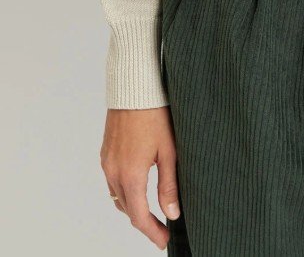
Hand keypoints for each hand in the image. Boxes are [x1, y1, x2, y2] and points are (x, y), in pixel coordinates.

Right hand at [100, 107, 178, 249]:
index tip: (164, 240)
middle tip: (161, 229)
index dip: (151, 231)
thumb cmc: (156, 114)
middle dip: (143, 222)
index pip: (138, 215)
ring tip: (151, 212)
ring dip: (133, 207)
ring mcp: (107, 162)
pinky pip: (112, 181)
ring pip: (117, 196)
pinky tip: (137, 188)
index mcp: (131, 174)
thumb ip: (169, 185)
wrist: (135, 88)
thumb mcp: (169, 150)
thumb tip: (172, 213)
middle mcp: (114, 171)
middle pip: (127, 209)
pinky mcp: (105, 153)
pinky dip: (124, 191)